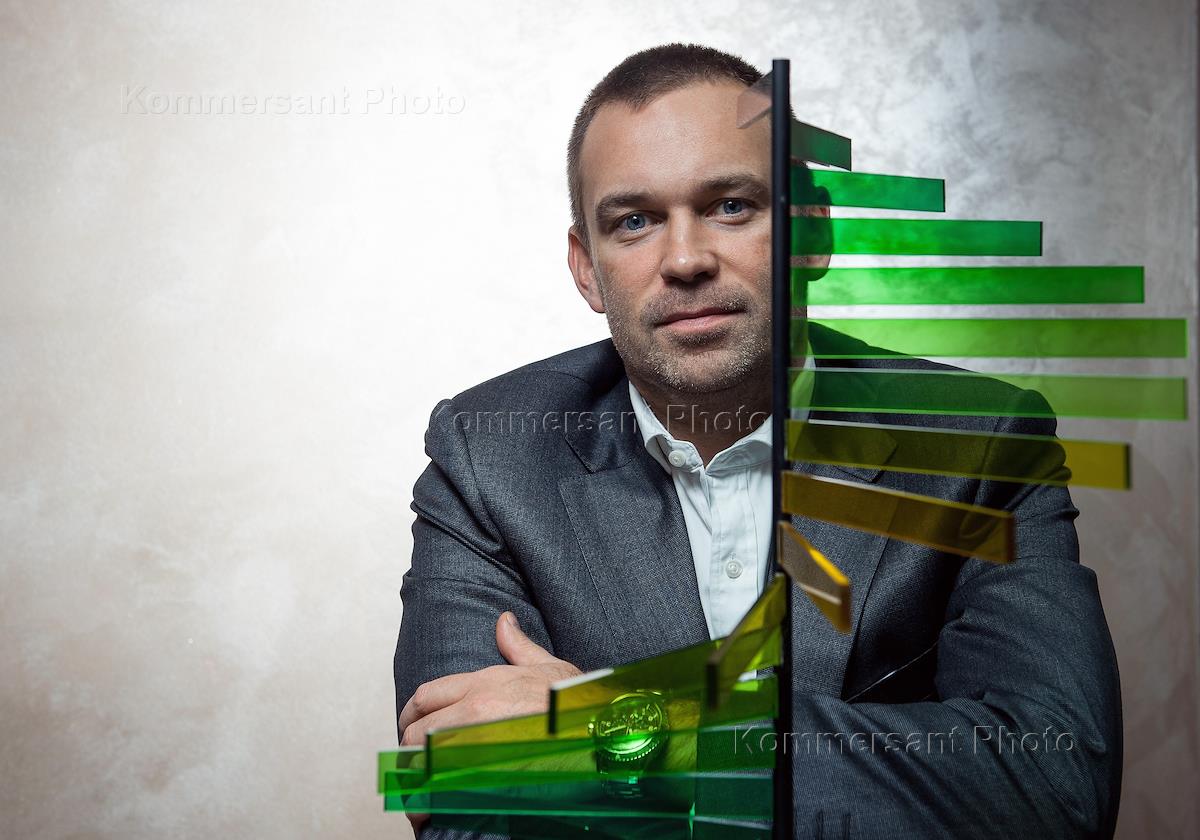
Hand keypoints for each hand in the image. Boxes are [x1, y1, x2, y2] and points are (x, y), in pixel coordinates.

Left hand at [397, 611, 581, 836]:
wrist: (597, 731)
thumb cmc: (574, 703)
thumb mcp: (548, 665)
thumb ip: (518, 645)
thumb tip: (504, 620)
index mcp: (483, 684)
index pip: (426, 695)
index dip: (410, 712)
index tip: (410, 724)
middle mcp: (472, 712)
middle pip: (416, 731)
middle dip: (409, 746)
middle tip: (413, 758)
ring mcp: (475, 745)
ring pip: (423, 761)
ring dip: (416, 773)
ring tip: (421, 783)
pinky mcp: (482, 774)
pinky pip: (441, 788)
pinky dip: (430, 798)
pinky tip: (431, 808)